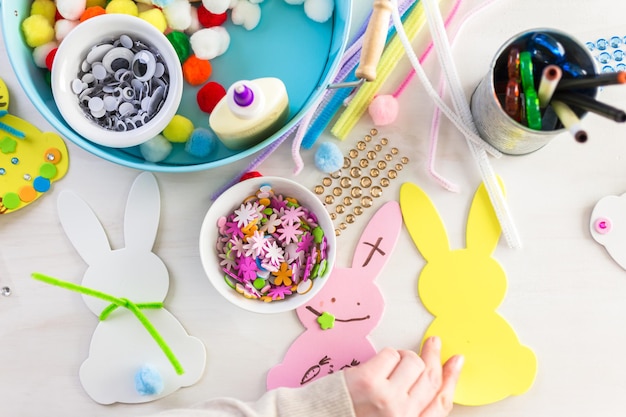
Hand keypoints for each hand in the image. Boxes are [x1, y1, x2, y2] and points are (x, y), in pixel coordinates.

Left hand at [344, 336, 462, 416]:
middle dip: (433, 356)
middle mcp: (401, 415)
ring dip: (404, 356)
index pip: (441, 402)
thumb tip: (431, 375)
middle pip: (430, 378)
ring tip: (389, 364)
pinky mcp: (369, 380)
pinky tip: (376, 365)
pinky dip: (386, 355)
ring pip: (413, 362)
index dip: (452, 378)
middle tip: (433, 343)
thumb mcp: (390, 416)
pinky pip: (390, 354)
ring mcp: (386, 398)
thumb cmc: (350, 414)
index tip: (456, 361)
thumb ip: (411, 404)